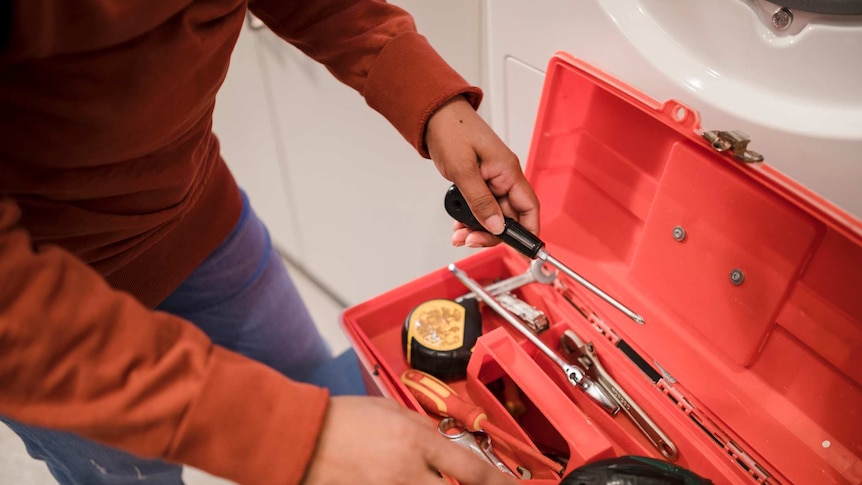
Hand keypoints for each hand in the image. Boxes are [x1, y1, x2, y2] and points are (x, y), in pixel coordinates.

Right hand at [302, 396, 518, 484]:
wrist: (299, 436)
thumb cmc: (341, 419)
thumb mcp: (389, 410)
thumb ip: (420, 427)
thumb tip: (442, 443)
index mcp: (416, 442)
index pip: (473, 471)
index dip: (499, 484)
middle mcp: (408, 474)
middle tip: (471, 483)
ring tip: (427, 477)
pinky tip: (401, 479)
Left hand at [425, 96, 539, 247]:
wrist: (433, 114)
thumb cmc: (451, 130)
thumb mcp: (464, 170)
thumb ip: (480, 201)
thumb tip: (497, 227)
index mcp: (508, 171)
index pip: (529, 208)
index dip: (528, 231)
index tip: (522, 250)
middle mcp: (503, 177)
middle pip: (508, 216)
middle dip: (491, 233)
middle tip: (470, 240)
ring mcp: (491, 180)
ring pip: (492, 214)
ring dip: (477, 228)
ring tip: (459, 234)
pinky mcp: (478, 181)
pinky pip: (480, 206)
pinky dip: (470, 218)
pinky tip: (458, 224)